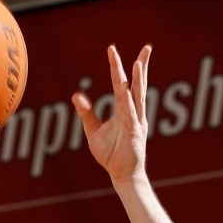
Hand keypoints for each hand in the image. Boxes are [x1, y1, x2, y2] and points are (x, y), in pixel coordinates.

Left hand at [73, 44, 151, 183]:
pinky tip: (127, 89)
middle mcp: (133, 112)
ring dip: (139, 79)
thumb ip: (87, 112)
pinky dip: (129, 101)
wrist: (121, 174)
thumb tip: (76, 95)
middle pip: (138, 84)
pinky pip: (130, 113)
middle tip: (147, 47)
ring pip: (137, 95)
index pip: (122, 83)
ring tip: (139, 62)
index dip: (118, 67)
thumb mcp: (93, 130)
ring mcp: (136, 121)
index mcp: (124, 110)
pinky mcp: (135, 132)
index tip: (113, 50)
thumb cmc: (110, 154)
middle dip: (142, 65)